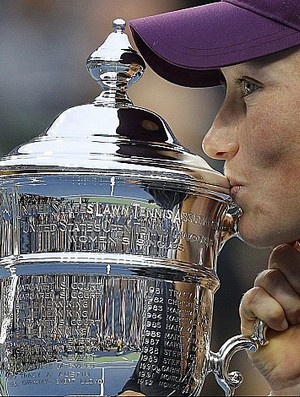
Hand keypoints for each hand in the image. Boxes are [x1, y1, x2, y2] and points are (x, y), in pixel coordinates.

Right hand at [239, 244, 299, 394]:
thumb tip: (297, 245)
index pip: (290, 246)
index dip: (293, 245)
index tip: (297, 247)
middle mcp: (285, 284)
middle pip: (279, 254)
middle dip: (295, 276)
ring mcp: (267, 298)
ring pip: (266, 276)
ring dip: (286, 301)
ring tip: (296, 319)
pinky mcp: (250, 314)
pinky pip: (252, 298)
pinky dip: (268, 312)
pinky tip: (279, 326)